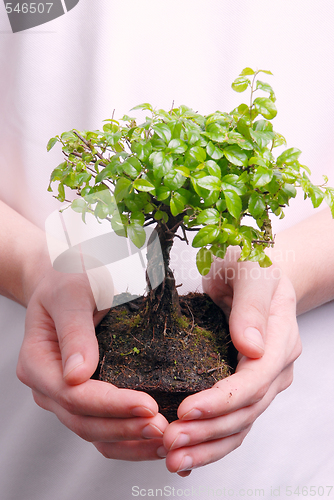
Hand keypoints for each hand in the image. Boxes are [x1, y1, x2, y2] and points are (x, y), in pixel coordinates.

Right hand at [17, 268, 167, 460]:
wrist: (70, 276)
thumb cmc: (70, 277)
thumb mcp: (72, 292)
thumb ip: (74, 330)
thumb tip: (77, 376)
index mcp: (37, 361)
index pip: (73, 395)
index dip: (111, 405)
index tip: (148, 406)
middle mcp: (49, 385)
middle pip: (84, 421)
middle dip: (125, 428)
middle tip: (164, 430)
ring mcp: (66, 394)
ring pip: (94, 432)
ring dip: (130, 441)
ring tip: (166, 441)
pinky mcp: (86, 396)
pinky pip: (104, 426)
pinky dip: (129, 437)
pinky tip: (156, 439)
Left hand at [162, 251, 301, 475]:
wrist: (252, 269)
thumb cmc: (249, 264)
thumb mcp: (250, 271)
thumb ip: (252, 306)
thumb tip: (251, 347)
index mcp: (279, 339)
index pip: (255, 379)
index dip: (223, 399)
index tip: (187, 410)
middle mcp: (274, 366)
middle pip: (246, 410)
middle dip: (209, 431)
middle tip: (170, 443)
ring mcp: (261, 380)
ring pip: (240, 424)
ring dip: (207, 446)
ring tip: (173, 459)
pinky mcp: (244, 385)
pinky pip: (232, 420)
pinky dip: (211, 441)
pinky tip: (187, 456)